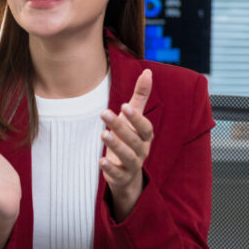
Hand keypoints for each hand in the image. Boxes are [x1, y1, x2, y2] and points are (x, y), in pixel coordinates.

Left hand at [100, 68, 153, 220]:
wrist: (127, 173)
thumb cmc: (130, 138)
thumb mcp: (134, 118)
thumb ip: (140, 96)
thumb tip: (148, 71)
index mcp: (145, 136)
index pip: (145, 127)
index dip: (136, 118)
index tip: (123, 106)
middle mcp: (142, 150)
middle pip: (133, 140)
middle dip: (120, 127)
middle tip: (104, 113)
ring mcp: (132, 165)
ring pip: (127, 156)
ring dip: (116, 146)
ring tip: (103, 134)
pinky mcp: (121, 177)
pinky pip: (118, 174)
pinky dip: (110, 169)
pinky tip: (100, 161)